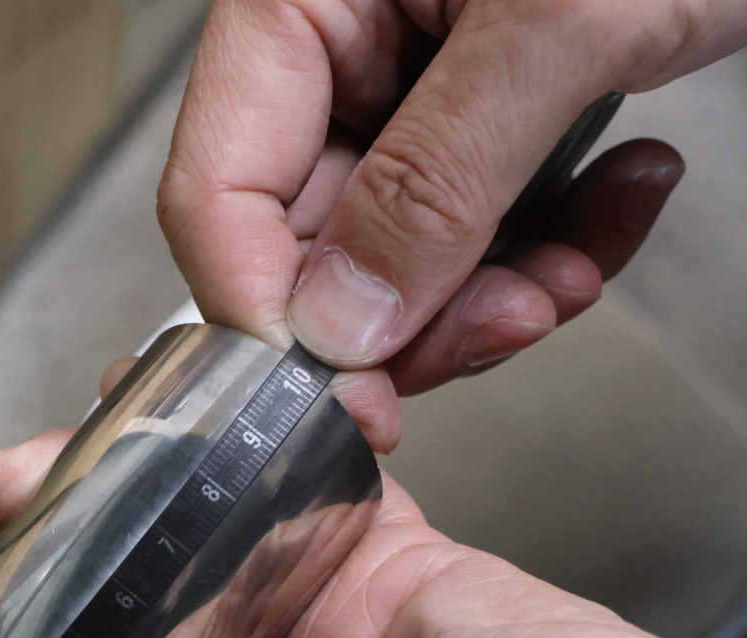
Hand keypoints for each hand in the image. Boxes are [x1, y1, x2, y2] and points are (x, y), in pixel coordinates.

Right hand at [158, 0, 746, 450]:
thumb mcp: (559, 27)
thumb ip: (437, 181)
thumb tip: (342, 324)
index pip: (218, 191)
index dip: (269, 312)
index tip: (348, 397)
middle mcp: (336, 43)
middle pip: (313, 240)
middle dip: (420, 308)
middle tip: (507, 325)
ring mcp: (407, 77)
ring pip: (404, 250)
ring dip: (501, 284)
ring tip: (581, 261)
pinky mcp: (478, 103)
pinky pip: (481, 216)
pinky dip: (555, 231)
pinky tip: (624, 189)